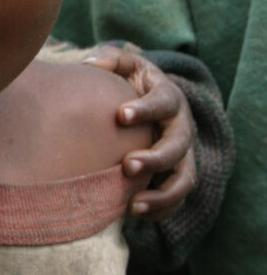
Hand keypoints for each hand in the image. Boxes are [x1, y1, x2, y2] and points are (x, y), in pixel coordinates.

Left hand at [84, 46, 196, 221]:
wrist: (150, 106)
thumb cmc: (131, 84)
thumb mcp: (124, 65)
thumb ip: (110, 59)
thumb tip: (90, 64)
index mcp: (169, 98)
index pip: (164, 102)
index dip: (145, 109)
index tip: (121, 115)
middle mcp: (181, 128)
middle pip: (178, 146)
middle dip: (155, 158)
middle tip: (128, 165)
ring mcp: (183, 156)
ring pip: (184, 179)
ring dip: (162, 195)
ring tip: (132, 205)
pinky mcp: (177, 178)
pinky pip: (176, 200)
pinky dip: (160, 211)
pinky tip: (134, 215)